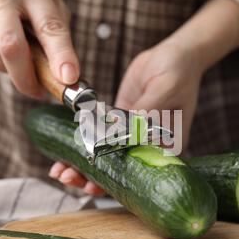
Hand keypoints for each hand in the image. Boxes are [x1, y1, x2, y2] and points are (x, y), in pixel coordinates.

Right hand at [0, 0, 79, 97]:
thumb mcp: (49, 1)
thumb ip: (56, 34)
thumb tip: (62, 76)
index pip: (49, 26)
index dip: (60, 56)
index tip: (68, 79)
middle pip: (11, 47)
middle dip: (27, 79)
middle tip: (40, 92)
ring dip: (13, 70)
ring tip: (22, 55)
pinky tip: (2, 43)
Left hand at [48, 0, 238, 195]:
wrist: (173, 54)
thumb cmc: (178, 70)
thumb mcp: (165, 88)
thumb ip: (148, 110)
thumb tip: (130, 129)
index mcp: (166, 146)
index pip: (140, 173)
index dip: (116, 182)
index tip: (92, 184)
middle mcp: (148, 145)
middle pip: (120, 171)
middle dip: (91, 178)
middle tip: (67, 177)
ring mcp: (132, 134)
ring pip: (107, 157)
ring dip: (83, 165)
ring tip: (59, 171)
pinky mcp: (120, 121)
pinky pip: (100, 136)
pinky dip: (83, 143)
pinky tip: (65, 149)